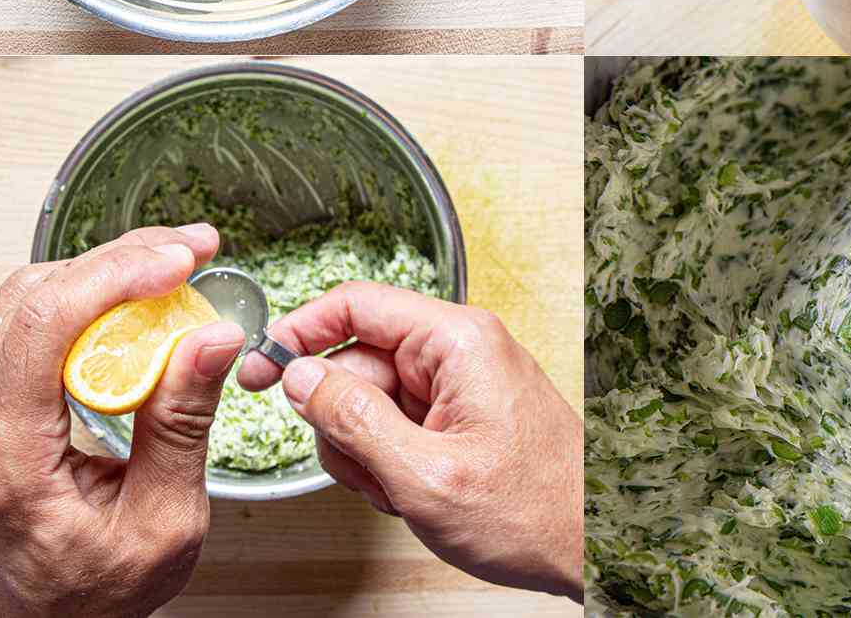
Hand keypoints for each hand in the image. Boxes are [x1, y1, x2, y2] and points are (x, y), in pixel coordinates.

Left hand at [0, 225, 244, 617]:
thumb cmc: (85, 601)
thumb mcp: (161, 525)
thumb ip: (182, 425)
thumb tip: (212, 340)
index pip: (47, 323)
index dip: (119, 273)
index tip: (181, 258)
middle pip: (33, 297)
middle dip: (120, 260)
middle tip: (190, 250)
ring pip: (23, 304)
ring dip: (100, 276)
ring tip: (168, 271)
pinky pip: (18, 333)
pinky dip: (78, 307)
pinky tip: (127, 305)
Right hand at [237, 283, 583, 601]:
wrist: (590, 546)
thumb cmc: (534, 512)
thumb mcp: (425, 474)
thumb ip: (355, 420)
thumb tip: (300, 376)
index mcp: (458, 341)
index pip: (358, 304)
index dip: (299, 332)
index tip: (259, 370)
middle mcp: (460, 350)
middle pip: (358, 362)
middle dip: (344, 423)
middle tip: (365, 470)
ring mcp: (461, 382)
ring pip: (371, 400)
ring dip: (367, 451)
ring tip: (400, 490)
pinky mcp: (461, 412)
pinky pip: (397, 424)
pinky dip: (390, 463)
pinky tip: (413, 493)